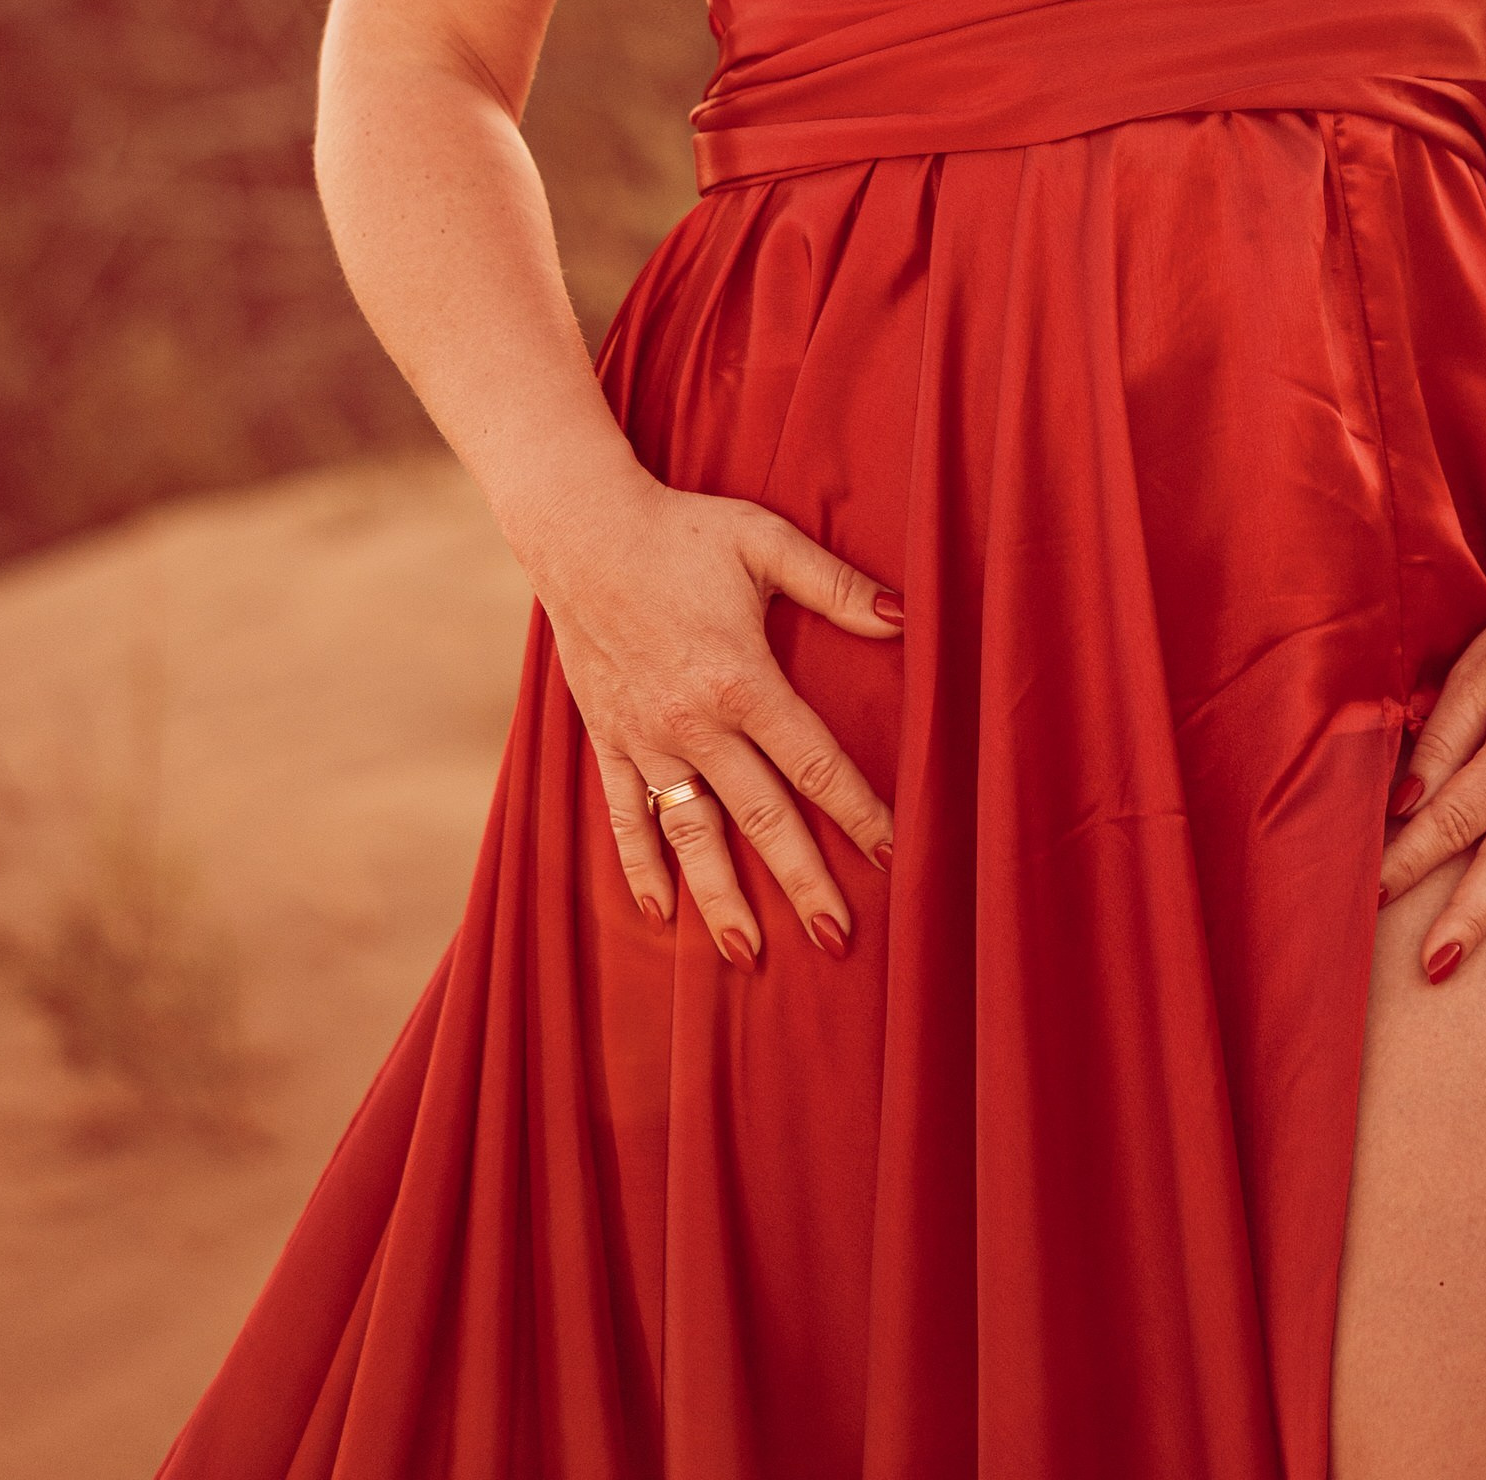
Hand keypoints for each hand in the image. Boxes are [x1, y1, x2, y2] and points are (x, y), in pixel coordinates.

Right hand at [538, 464, 902, 965]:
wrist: (580, 529)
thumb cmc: (682, 530)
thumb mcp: (764, 542)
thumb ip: (834, 584)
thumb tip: (905, 615)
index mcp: (741, 679)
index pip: (814, 762)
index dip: (858, 812)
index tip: (893, 858)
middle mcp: (693, 724)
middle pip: (760, 817)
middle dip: (802, 881)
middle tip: (838, 940)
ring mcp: (644, 738)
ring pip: (690, 834)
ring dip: (720, 897)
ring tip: (749, 954)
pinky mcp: (606, 739)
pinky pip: (624, 816)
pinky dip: (640, 867)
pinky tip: (660, 913)